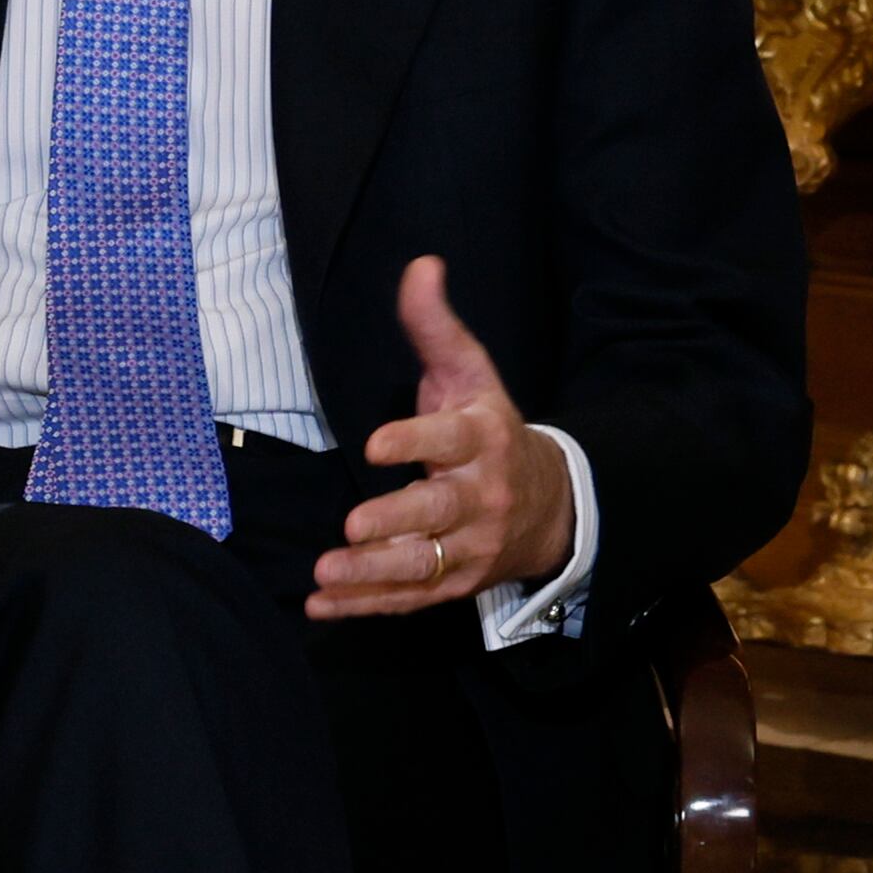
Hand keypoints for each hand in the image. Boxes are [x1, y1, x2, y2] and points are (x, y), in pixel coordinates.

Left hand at [312, 256, 571, 618]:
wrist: (551, 504)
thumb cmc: (490, 429)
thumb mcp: (470, 373)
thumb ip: (436, 325)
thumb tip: (421, 265)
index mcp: (481, 441)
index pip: (449, 442)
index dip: (414, 442)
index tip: (376, 445)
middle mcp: (478, 498)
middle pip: (437, 514)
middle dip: (394, 522)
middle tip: (353, 526)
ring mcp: (469, 547)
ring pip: (422, 565)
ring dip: (372, 574)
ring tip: (327, 574)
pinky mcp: (455, 582)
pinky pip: (409, 599)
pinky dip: (366, 607)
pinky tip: (322, 605)